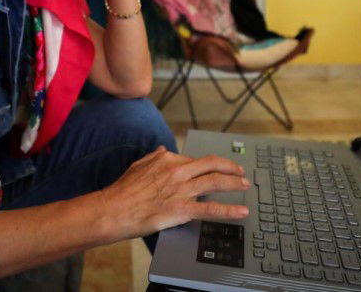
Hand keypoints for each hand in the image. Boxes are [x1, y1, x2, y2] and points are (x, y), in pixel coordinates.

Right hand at [96, 147, 249, 239]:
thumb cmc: (124, 190)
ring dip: (234, 184)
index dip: (209, 165)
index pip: (196, 160)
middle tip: (240, 172)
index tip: (217, 168)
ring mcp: (182, 190)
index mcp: (168, 160)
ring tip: (245, 185)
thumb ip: (155, 156)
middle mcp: (178, 172)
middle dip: (231, 168)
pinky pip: (211, 209)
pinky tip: (241, 211)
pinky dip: (230, 210)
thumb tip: (164, 150)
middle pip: (212, 165)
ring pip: (216, 183)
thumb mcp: (139, 164)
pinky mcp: (182, 209)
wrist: (115, 209)